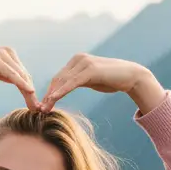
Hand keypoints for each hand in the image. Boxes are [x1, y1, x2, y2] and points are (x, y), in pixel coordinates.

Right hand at [0, 44, 39, 109]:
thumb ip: (4, 74)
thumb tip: (14, 80)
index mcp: (9, 55)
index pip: (23, 75)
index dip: (30, 90)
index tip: (34, 105)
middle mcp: (9, 53)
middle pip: (25, 76)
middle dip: (32, 95)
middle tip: (39, 110)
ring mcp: (4, 55)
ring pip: (21, 76)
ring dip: (30, 93)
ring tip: (35, 107)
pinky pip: (13, 74)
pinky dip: (22, 83)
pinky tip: (30, 92)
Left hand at [40, 54, 162, 113]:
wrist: (130, 76)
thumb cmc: (111, 80)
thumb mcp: (90, 81)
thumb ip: (77, 82)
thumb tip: (65, 89)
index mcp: (76, 61)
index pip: (58, 78)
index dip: (49, 92)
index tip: (43, 106)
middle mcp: (78, 59)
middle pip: (57, 79)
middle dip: (48, 95)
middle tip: (40, 110)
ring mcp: (84, 63)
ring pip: (62, 81)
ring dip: (52, 96)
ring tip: (44, 109)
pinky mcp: (90, 70)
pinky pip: (72, 82)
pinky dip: (61, 92)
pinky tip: (54, 100)